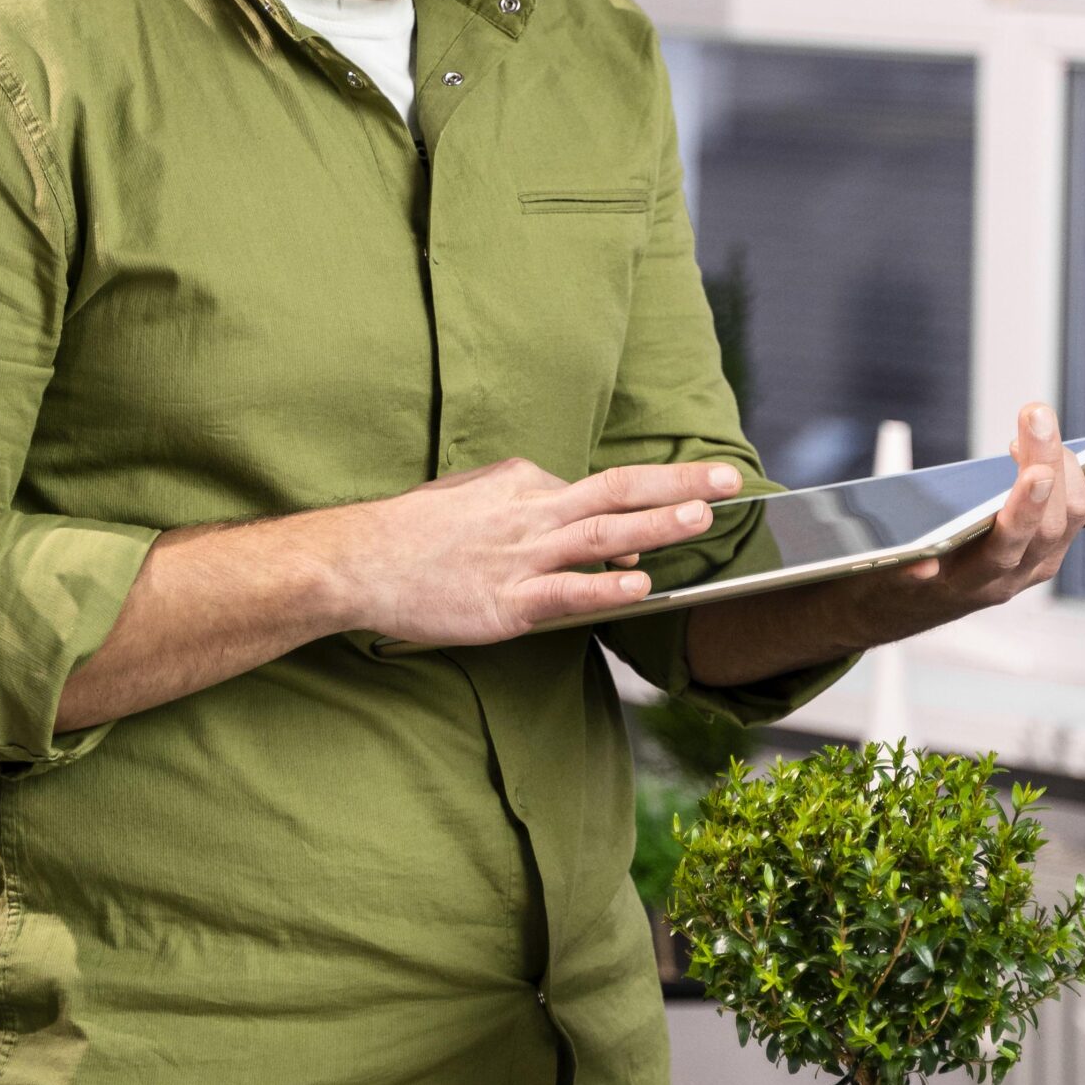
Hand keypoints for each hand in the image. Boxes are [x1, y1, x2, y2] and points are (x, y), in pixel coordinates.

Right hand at [332, 454, 744, 647]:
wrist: (356, 561)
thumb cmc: (407, 533)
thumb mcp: (466, 495)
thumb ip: (518, 498)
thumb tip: (564, 501)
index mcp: (521, 483)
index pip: (594, 491)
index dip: (642, 504)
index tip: (680, 509)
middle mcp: (529, 512)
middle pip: (617, 491)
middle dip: (678, 486)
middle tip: (728, 482)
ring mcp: (520, 557)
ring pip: (603, 534)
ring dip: (657, 525)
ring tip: (703, 520)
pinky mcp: (506, 601)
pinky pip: (567, 592)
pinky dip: (606, 587)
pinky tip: (640, 588)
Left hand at [853, 401, 1084, 642]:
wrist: (902, 603)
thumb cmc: (971, 555)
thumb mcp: (1028, 530)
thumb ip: (1077, 507)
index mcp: (1043, 552)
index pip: (1073, 510)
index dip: (1065, 466)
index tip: (1041, 419)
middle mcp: (1016, 571)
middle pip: (1045, 525)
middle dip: (1047, 468)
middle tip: (1036, 418)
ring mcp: (971, 584)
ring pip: (1004, 551)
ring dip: (1020, 512)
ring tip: (1030, 476)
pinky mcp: (922, 590)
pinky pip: (924, 581)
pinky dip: (924, 566)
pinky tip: (922, 556)